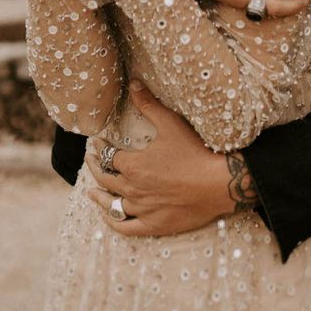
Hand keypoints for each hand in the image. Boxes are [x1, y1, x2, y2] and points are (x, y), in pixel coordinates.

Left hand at [85, 81, 236, 236]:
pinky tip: (108, 217)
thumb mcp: (170, 123)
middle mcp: (133, 188)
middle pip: (106, 179)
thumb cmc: (195, 152)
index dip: (102, 149)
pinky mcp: (154, 225)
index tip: (97, 144)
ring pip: (112, 205)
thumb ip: (149, 104)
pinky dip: (113, 222)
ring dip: (99, 196)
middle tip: (92, 161)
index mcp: (133, 165)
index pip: (110, 156)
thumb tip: (134, 83)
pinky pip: (125, 227)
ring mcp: (142, 209)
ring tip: (92, 191)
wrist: (219, 183)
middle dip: (96, 168)